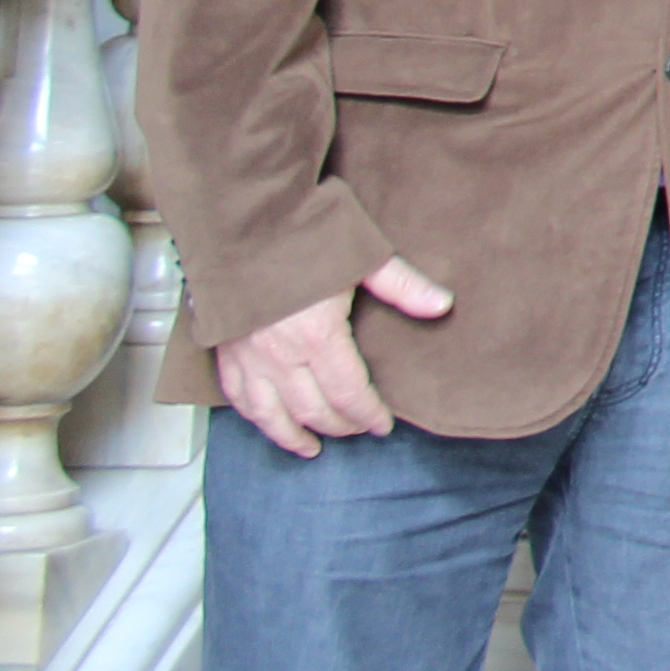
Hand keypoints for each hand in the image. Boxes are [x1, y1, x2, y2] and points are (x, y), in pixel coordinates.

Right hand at [210, 255, 454, 456]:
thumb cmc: (306, 236)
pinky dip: (255, 417)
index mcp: (318, 337)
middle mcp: (280, 356)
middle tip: (357, 428)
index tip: (382, 425)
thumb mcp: (364, 256)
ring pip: (271, 413)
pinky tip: (269, 424)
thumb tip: (443, 305)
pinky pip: (238, 397)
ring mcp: (248, 357)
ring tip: (312, 447)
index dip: (368, 414)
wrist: (245, 223)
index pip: (349, 393)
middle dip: (339, 425)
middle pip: (313, 409)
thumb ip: (404, 286)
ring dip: (293, 434)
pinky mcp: (226, 351)